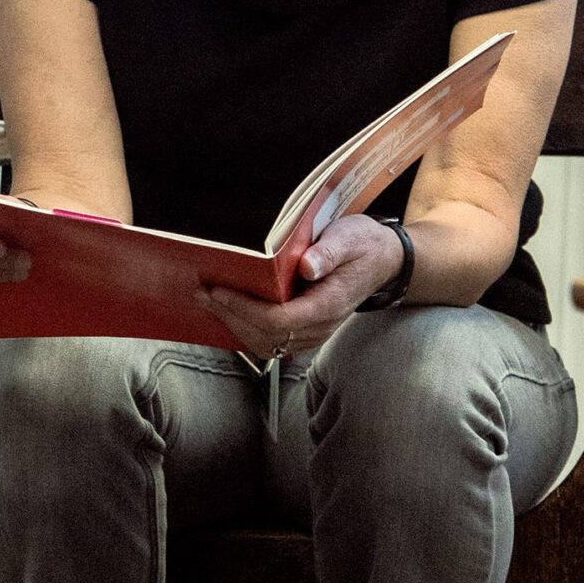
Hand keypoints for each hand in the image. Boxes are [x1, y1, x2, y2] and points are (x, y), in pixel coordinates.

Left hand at [199, 214, 405, 361]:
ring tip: (209, 301)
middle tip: (202, 293)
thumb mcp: (349, 239)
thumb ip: (328, 253)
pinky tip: (228, 310)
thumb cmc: (363, 246)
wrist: (381, 261)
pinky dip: (246, 328)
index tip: (220, 291)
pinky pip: (271, 340)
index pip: (281, 320)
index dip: (246, 309)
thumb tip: (307, 267)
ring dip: (234, 324)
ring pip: (266, 343)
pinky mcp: (305, 330)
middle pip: (267, 335)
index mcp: (329, 304)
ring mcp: (313, 332)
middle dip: (231, 315)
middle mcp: (320, 325)